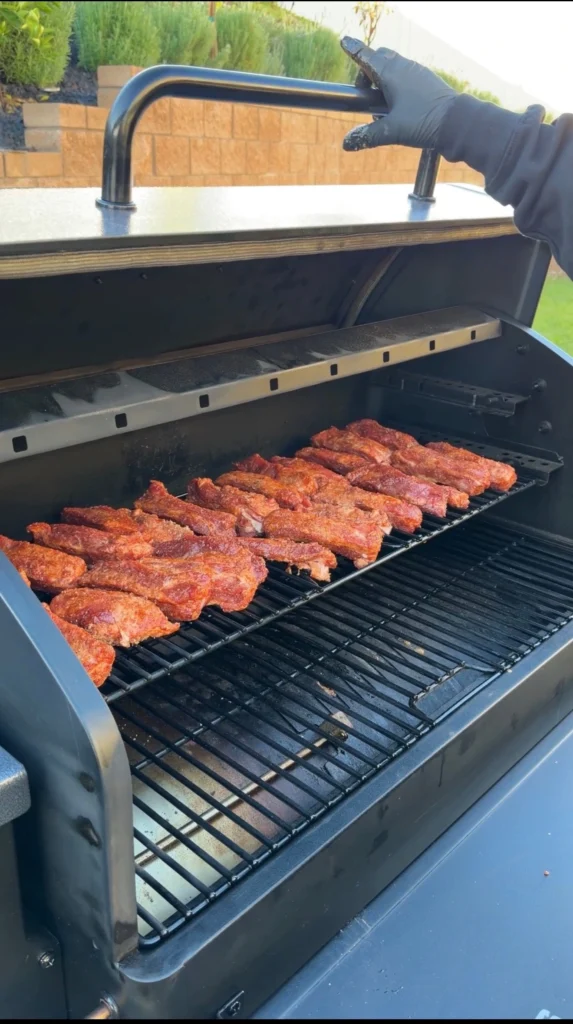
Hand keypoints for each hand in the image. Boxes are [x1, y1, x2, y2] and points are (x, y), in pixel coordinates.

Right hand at [341, 36, 456, 150]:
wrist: (457, 122)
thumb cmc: (423, 122)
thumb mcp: (391, 131)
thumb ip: (368, 136)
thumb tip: (346, 143)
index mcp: (391, 73)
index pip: (367, 57)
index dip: (354, 51)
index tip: (345, 42)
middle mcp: (404, 67)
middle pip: (380, 58)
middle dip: (368, 71)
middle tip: (365, 93)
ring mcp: (417, 72)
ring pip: (394, 66)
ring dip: (383, 80)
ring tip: (382, 106)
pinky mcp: (427, 81)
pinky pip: (406, 75)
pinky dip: (397, 84)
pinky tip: (399, 107)